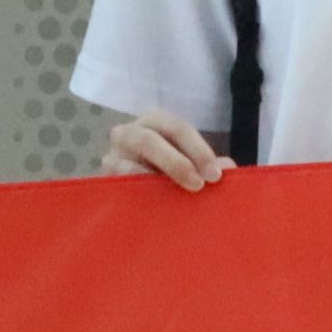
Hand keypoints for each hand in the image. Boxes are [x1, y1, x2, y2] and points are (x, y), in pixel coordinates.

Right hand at [102, 111, 230, 190]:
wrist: (136, 189)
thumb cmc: (170, 170)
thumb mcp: (190, 162)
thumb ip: (208, 165)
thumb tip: (228, 168)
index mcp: (155, 121)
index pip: (177, 128)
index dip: (198, 150)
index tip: (215, 175)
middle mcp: (129, 133)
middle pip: (149, 141)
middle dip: (176, 163)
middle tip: (199, 185)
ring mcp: (112, 158)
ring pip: (128, 167)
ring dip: (153, 182)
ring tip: (176, 199)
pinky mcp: (104, 182)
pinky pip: (118, 189)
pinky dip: (138, 198)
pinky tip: (155, 210)